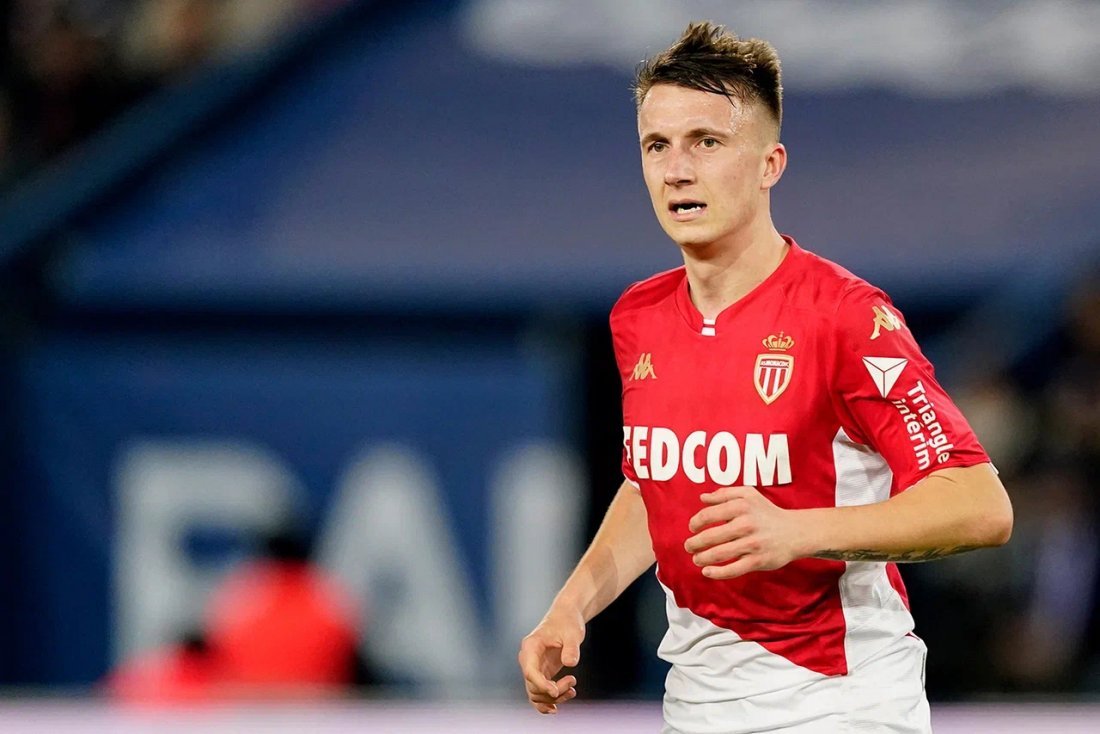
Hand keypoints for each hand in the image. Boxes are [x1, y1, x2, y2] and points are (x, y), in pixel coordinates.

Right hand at [518, 608, 583, 713]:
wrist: (566, 617)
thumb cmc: (568, 622)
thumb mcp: (573, 633)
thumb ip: (571, 647)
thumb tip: (570, 663)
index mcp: (531, 647)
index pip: (530, 671)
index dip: (541, 684)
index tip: (556, 691)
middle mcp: (528, 659)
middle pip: (532, 686)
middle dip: (553, 691)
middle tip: (572, 681)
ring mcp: (534, 667)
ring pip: (535, 693)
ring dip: (553, 698)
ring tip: (572, 690)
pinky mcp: (541, 673)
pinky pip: (539, 693)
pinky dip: (547, 701)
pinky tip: (558, 705)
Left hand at [684, 485, 802, 579]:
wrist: (795, 532)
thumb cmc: (767, 512)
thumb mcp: (749, 494)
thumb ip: (725, 494)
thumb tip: (702, 498)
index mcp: (741, 506)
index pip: (708, 515)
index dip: (695, 522)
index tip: (692, 528)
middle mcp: (746, 524)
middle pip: (710, 536)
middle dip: (694, 543)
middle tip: (688, 546)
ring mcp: (752, 544)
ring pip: (719, 554)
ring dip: (702, 558)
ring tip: (696, 558)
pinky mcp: (758, 561)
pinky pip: (733, 569)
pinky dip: (717, 572)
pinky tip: (706, 572)